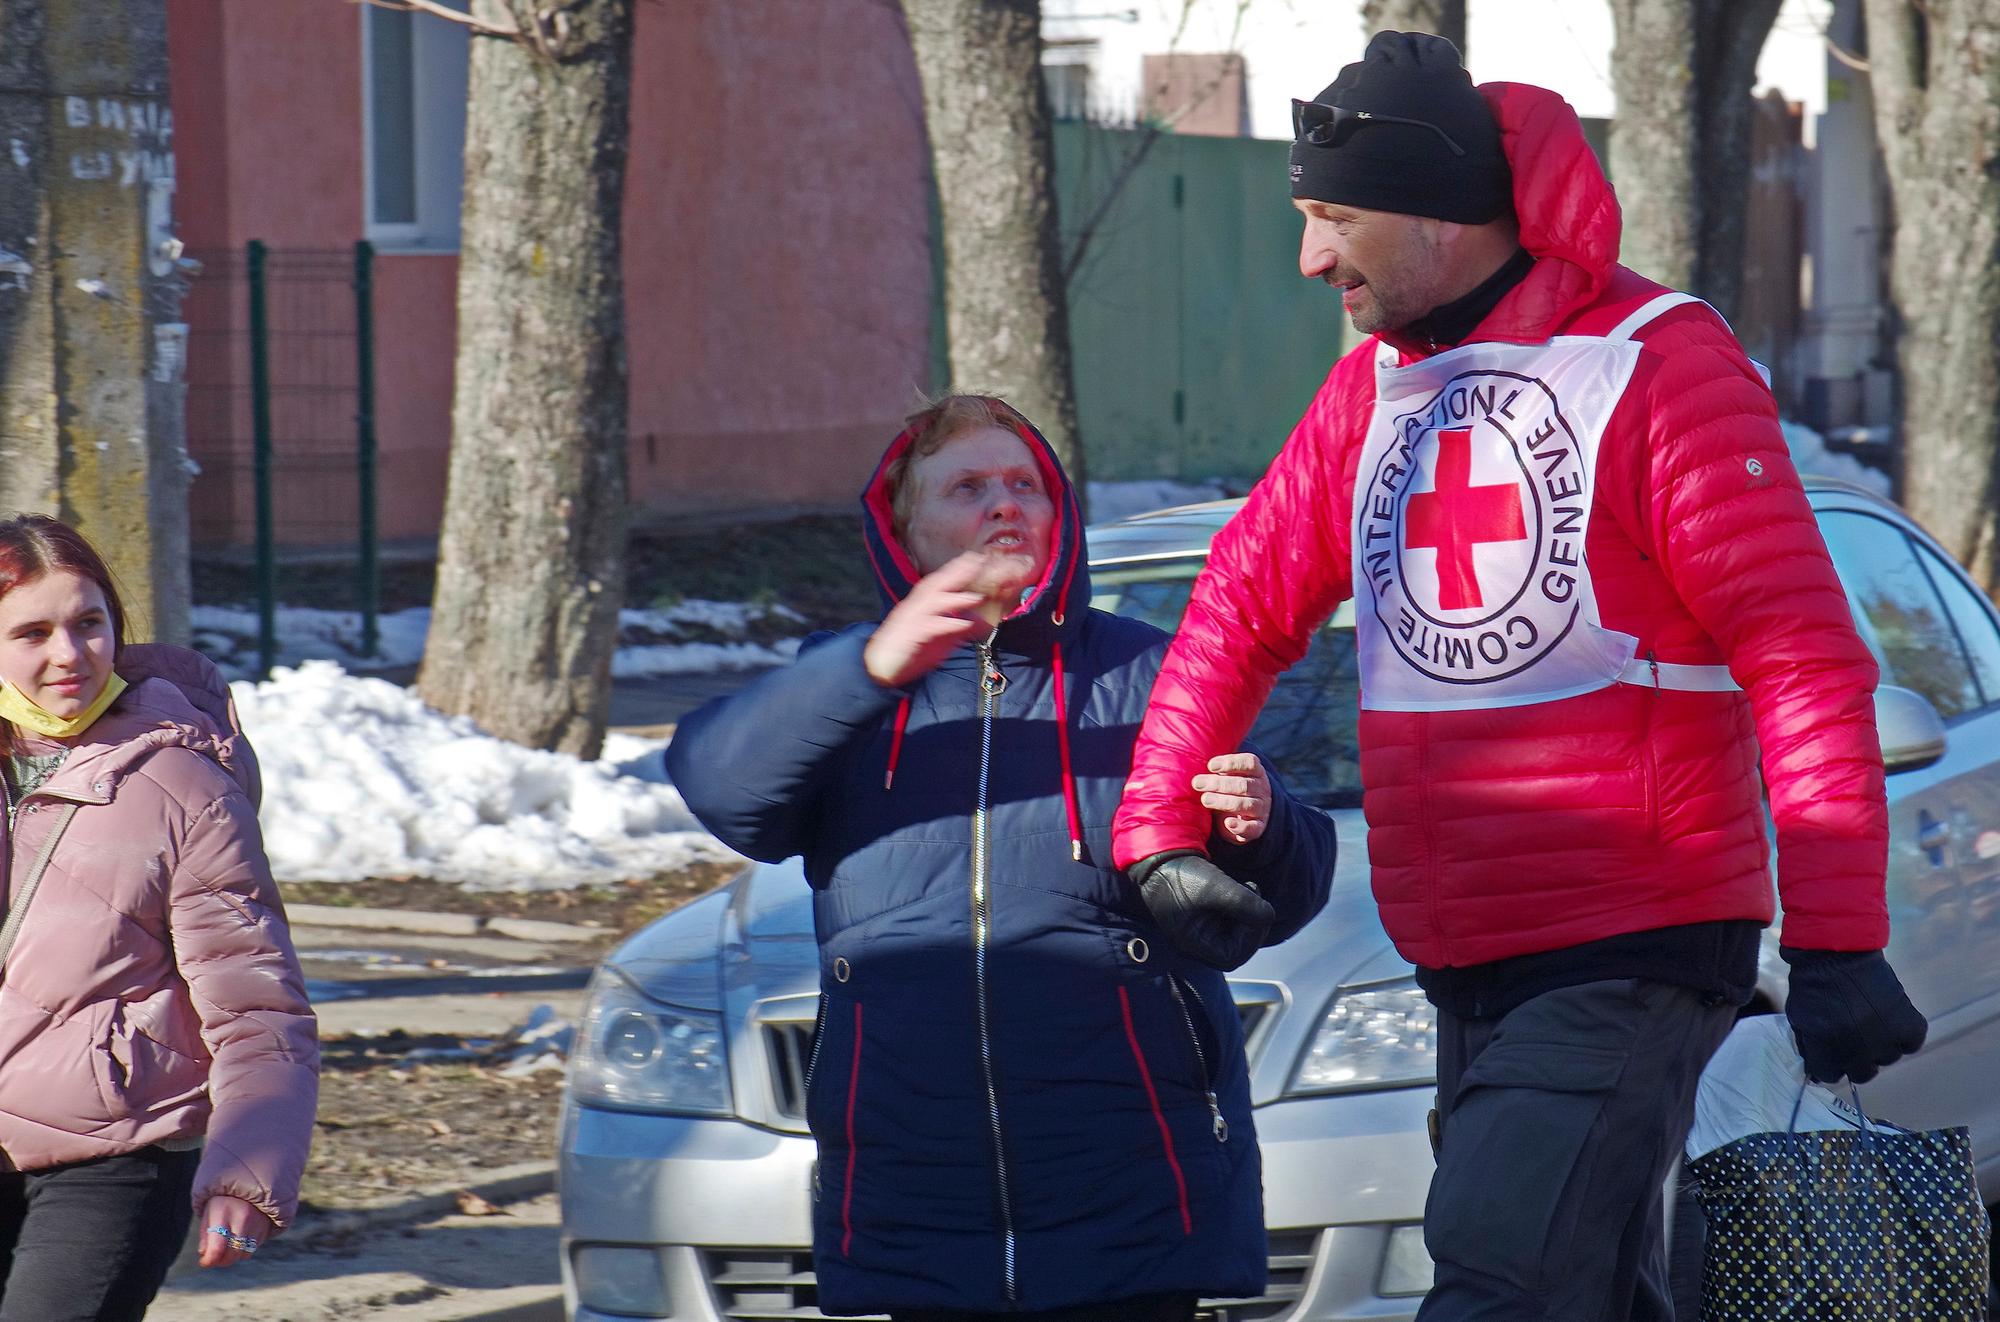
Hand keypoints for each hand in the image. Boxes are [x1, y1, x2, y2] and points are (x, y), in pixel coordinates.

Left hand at [199, 1194, 276, 1268]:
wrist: (252, 1182)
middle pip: (231, 1255)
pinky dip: (244, 1249)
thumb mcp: (209, 1212)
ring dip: (233, 1256)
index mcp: (223, 1213)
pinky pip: (253, 1248)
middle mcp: (242, 1219)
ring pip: (243, 1254)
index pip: (217, 1248)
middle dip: (220, 1261)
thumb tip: (205, 1255)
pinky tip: (239, 1238)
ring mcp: (257, 1224)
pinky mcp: (266, 1227)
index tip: (204, 1262)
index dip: (209, 1260)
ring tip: (226, 1247)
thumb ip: (205, 1234)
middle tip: (214, 1257)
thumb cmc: (224, 1200)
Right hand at [862, 552, 1003, 687]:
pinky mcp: (908, 636)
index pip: (938, 582)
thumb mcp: (939, 639)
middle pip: (934, 585)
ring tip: (975, 598)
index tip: (974, 558)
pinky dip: (946, 624)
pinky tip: (961, 624)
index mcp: (920, 605)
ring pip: (931, 603)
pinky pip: (928, 627)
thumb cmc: (909, 650)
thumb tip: (981, 622)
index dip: (955, 569)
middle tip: (975, 563)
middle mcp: (913, 608)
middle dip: (955, 573)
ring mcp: (909, 620)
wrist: (881, 666)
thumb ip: (958, 629)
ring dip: (954, 599)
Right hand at [1129, 851, 1274, 970]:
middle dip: (1252, 925)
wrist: (1159, 857)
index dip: (1251, 937)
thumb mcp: (1215, 886)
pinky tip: (1239, 889)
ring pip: (1235, 935)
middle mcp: (1194, 944)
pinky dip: (1239, 909)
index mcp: (1192, 944)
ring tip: (1248, 889)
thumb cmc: (1182, 875)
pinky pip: (1229, 923)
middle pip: (1236, 949)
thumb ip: (1245, 903)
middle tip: (1255, 896)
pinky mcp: (1202, 919)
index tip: (1255, 908)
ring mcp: (1198, 932)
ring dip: (1248, 915)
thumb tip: (1269, 916)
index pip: (1232, 956)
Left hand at [1195, 753, 1271, 845]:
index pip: (1249, 763)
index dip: (1230, 763)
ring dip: (1224, 802)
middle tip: (1197, 783)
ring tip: (1205, 800)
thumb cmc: (1231, 788)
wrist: (1248, 814)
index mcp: (1256, 772)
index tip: (1210, 766)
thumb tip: (1188, 761)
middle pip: (1244, 784)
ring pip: (1246, 804)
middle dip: (1219, 784)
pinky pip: (1252, 828)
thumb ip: (1216, 769)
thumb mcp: (1227, 775)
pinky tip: (1227, 823)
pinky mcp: (1258, 827)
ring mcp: (1261, 809)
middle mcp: (1262, 789)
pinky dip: (1240, 826)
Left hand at [1781, 947, 1928, 1083]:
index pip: (1830, 1076)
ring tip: (1870, 1021)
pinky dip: (1904, 1034)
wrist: (1836, 951)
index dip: (1829, 1063)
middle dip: (1855, 1059)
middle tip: (1853, 1038)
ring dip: (1879, 1045)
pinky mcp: (1908, 1023)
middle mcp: (1857, 1049)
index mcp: (1826, 1048)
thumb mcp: (1798, 1017)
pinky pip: (1912, 1043)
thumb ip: (1808, 1045)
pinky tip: (1891, 1020)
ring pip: (1888, 1058)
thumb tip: (1816, 1071)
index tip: (1830, 1051)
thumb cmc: (1812, 982)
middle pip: (1862, 1074)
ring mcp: (1884, 1038)